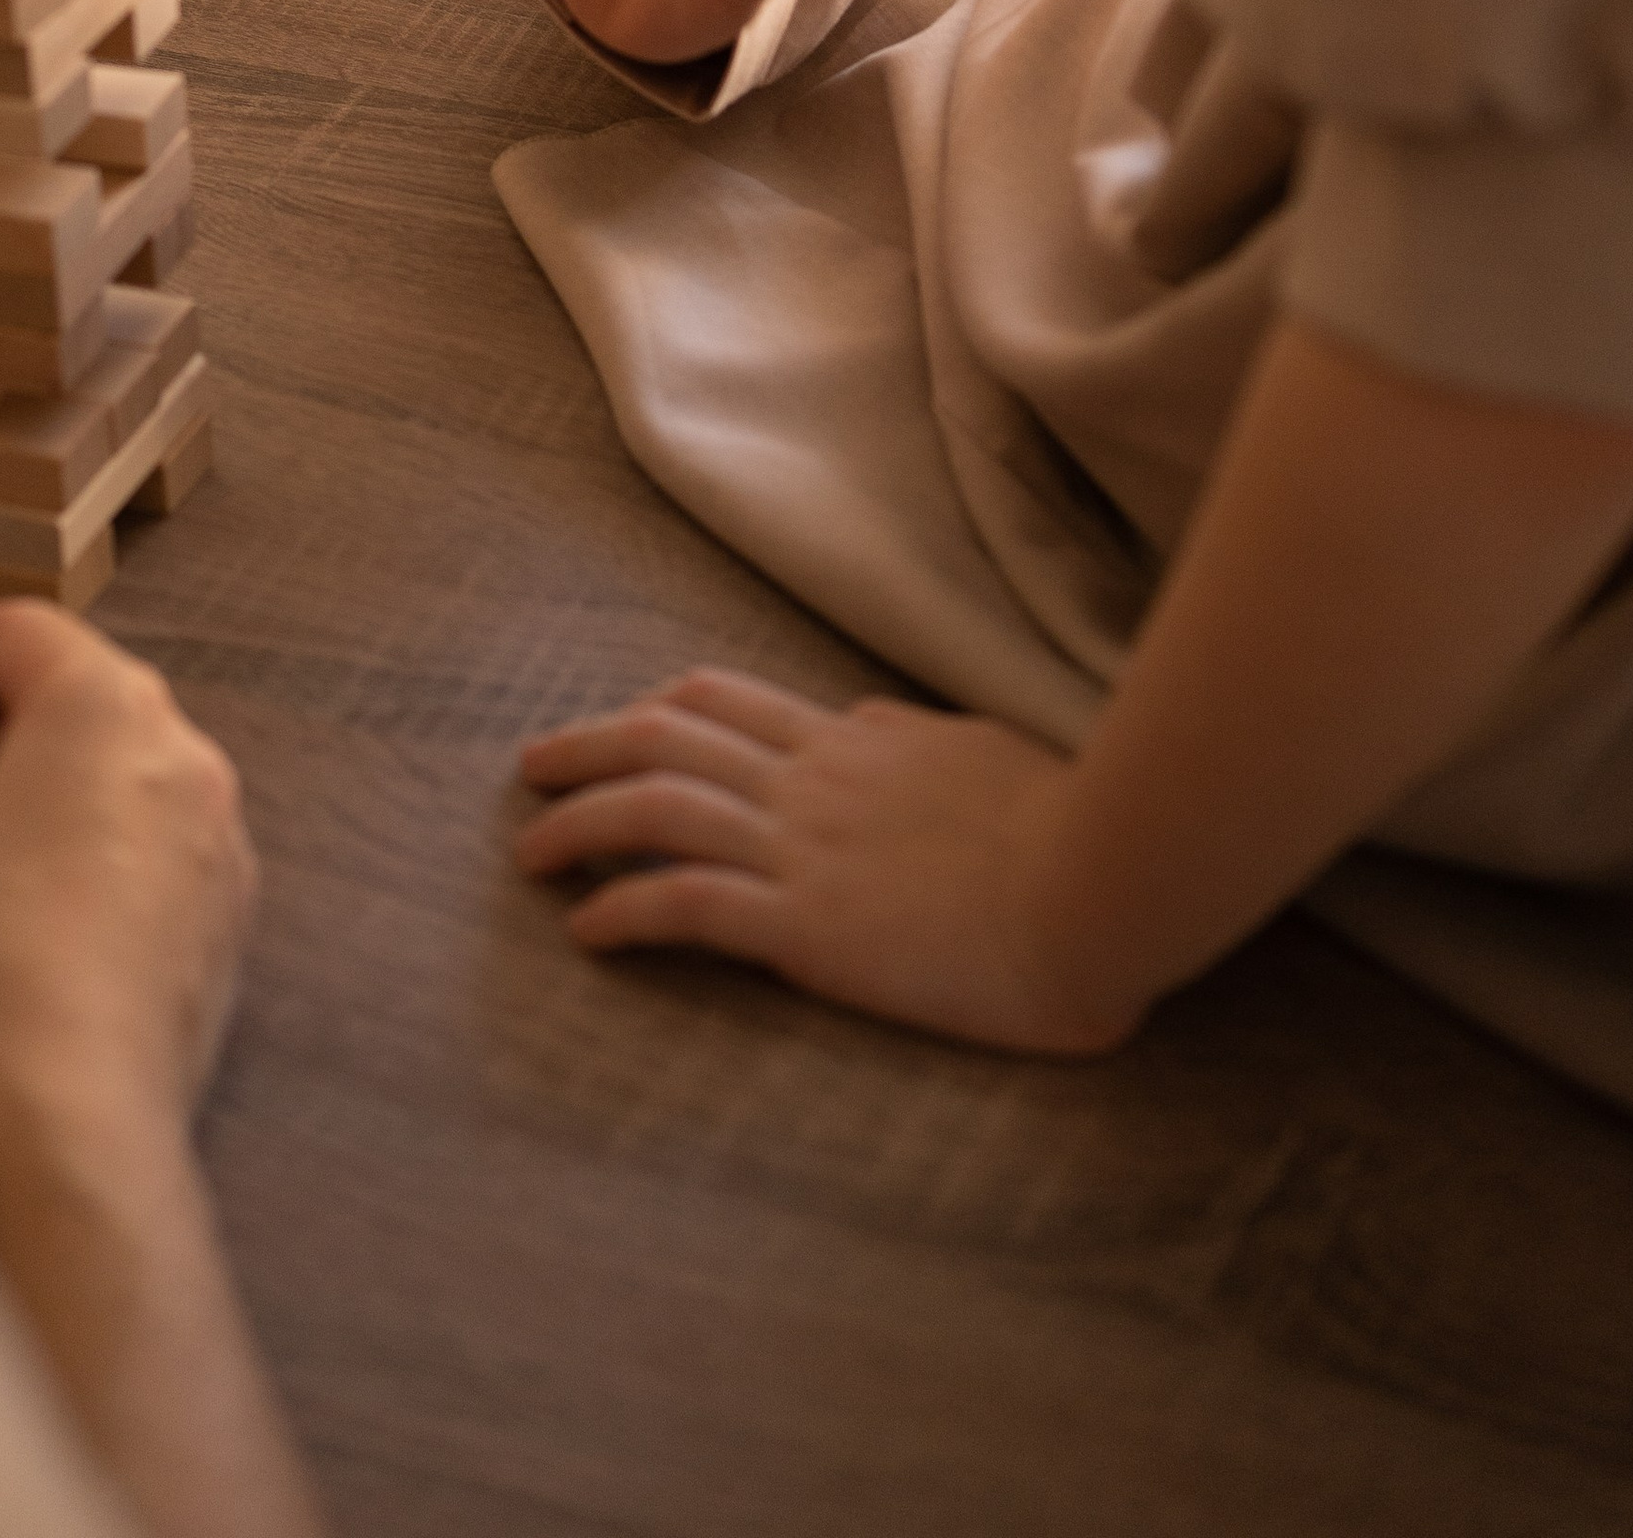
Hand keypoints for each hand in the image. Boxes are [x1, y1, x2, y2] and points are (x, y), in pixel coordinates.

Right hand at [0, 601, 254, 1168]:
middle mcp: (186, 760)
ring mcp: (216, 853)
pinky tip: (0, 944)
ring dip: (14, 814)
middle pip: (67, 707)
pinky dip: (68, 877)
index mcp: (111, 705)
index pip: (19, 627)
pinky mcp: (219, 938)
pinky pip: (133, 869)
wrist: (61, 1134)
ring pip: (99, 793)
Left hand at [517, 667, 1130, 1055]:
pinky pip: (689, 903)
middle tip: (533, 768)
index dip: (662, 709)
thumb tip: (876, 729)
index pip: (730, 701)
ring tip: (529, 853)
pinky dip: (625, 909)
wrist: (1103, 882)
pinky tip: (587, 930)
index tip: (625, 725)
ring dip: (581, 824)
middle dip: (588, 746)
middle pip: (668, 735)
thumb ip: (919, 743)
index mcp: (857, 742)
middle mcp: (814, 780)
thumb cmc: (1073, 827)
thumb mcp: (986, 756)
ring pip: (658, 807)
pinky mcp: (810, 925)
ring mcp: (806, 848)